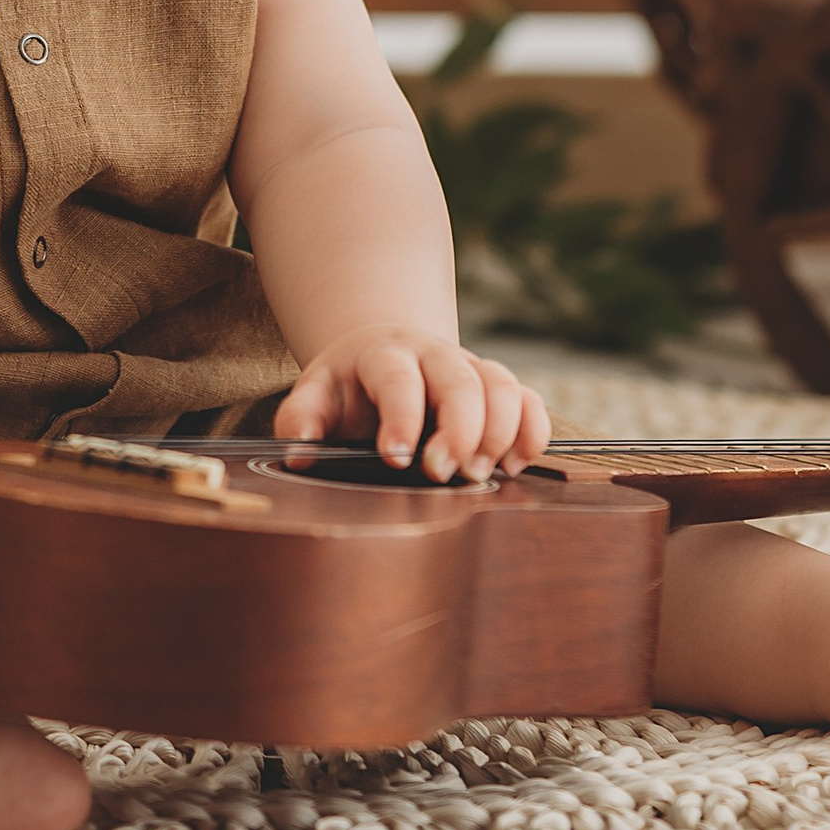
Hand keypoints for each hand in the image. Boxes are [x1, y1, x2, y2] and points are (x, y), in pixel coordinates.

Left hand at [274, 328, 549, 482]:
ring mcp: (471, 368)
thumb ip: (301, 420)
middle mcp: (434, 355)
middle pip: (460, 379)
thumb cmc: (347, 389)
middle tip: (444, 474)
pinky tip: (514, 466)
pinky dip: (531, 431)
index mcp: (384, 354)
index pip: (398, 378)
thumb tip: (298, 454)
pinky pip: (529, 401)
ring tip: (480, 475)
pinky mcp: (498, 389)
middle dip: (459, 429)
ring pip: (503, 385)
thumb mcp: (315, 395)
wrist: (383, 355)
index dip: (401, 416)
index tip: (397, 458)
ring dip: (499, 432)